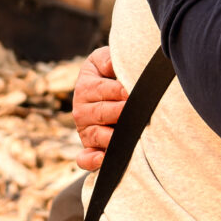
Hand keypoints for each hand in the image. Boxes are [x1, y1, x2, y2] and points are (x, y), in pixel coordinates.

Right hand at [71, 46, 125, 170]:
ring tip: (130, 135)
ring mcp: (85, 131)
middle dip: (121, 113)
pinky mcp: (89, 149)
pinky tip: (103, 159)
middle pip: (102, 113)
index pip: (102, 90)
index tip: (133, 92)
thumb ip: (107, 59)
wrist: (107, 93)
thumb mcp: (103, 61)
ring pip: (97, 135)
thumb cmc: (109, 74)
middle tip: (139, 113)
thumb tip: (112, 65)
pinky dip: (92, 161)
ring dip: (113, 137)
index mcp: (85, 87)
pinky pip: (85, 159)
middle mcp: (81, 110)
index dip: (119, 90)